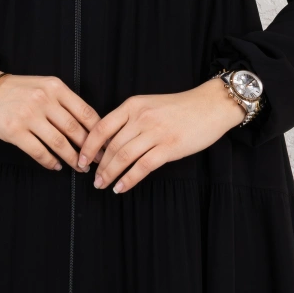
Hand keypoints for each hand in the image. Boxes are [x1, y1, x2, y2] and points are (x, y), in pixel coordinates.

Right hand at [0, 62, 99, 170]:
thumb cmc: (16, 90)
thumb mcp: (43, 86)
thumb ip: (63, 101)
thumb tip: (88, 125)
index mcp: (55, 87)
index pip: (85, 111)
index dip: (98, 131)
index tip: (105, 143)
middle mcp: (44, 100)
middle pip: (75, 130)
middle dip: (89, 149)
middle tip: (96, 160)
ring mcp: (28, 116)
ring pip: (59, 143)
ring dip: (72, 158)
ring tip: (79, 167)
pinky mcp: (15, 131)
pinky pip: (39, 151)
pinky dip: (51, 162)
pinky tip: (56, 166)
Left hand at [77, 79, 246, 193]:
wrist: (211, 105)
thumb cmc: (181, 107)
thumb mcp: (150, 104)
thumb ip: (130, 119)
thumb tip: (110, 142)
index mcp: (133, 105)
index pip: (101, 127)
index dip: (88, 146)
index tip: (82, 160)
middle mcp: (141, 117)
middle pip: (111, 146)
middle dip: (99, 166)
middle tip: (93, 179)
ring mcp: (155, 132)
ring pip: (123, 157)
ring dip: (110, 174)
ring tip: (102, 185)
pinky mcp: (169, 147)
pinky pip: (142, 166)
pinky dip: (129, 179)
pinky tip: (121, 187)